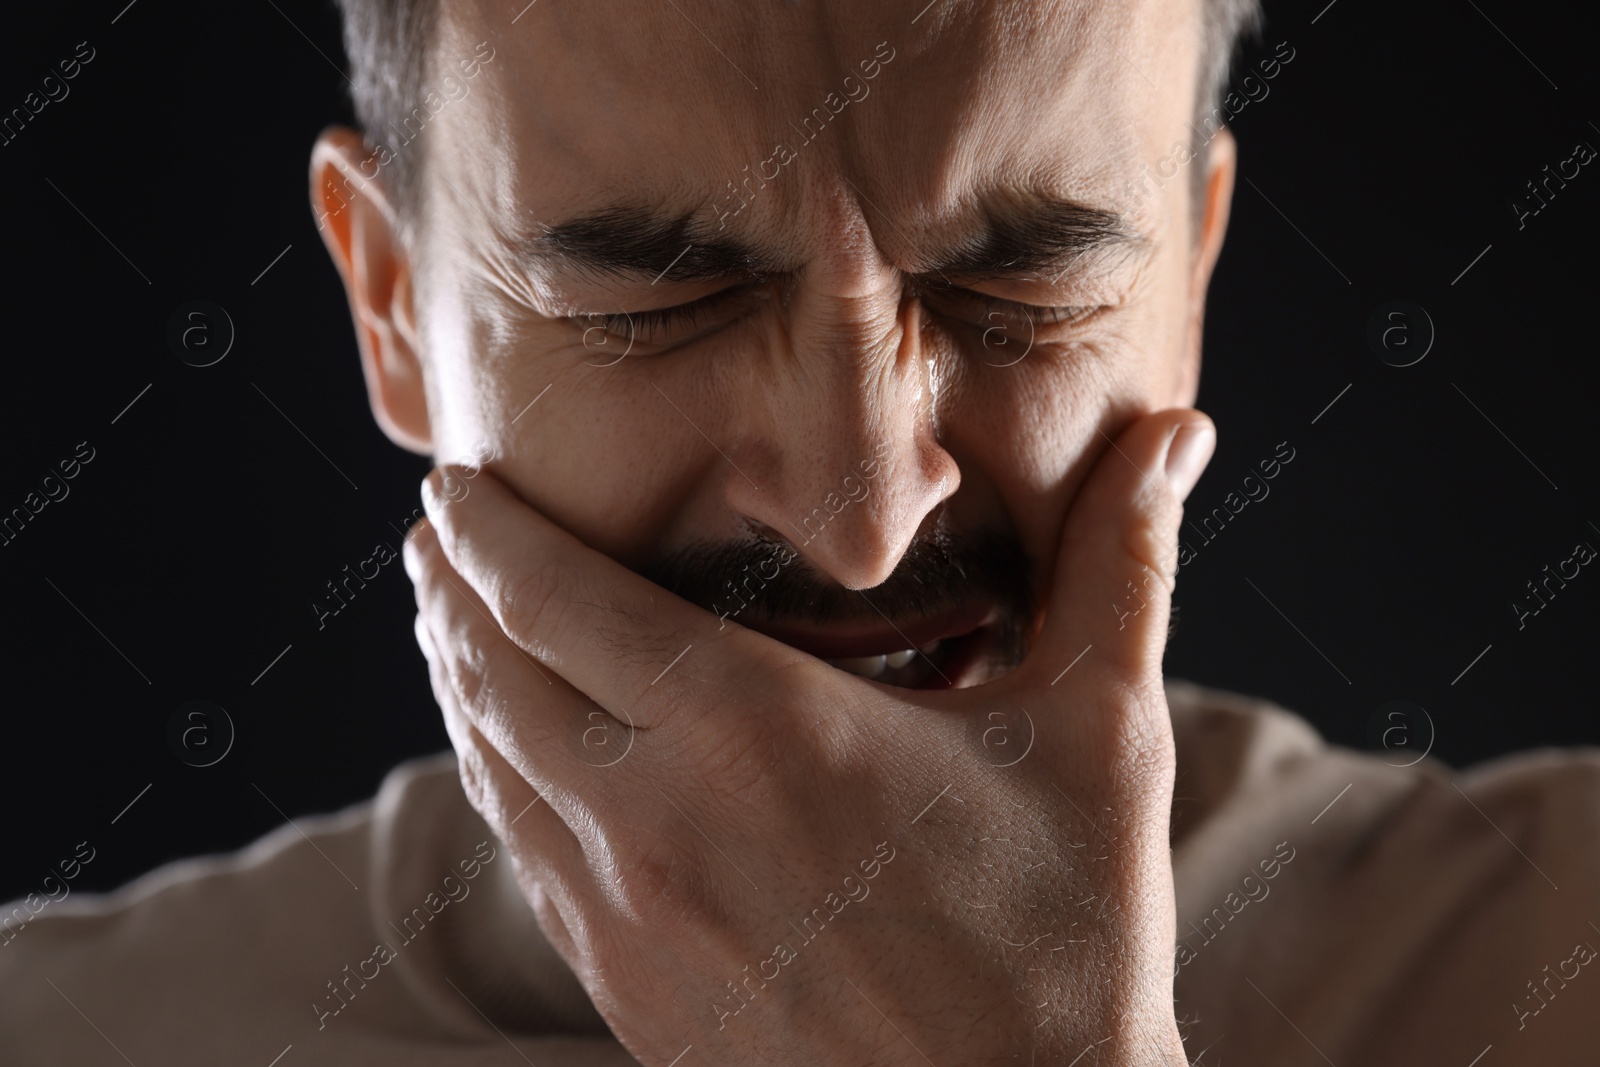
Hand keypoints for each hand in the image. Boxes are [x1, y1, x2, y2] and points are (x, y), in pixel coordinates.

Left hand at [404, 407, 1214, 1066]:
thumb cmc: (1066, 936)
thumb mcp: (1101, 735)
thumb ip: (1119, 562)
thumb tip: (1179, 430)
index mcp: (753, 727)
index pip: (554, 596)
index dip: (487, 530)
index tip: (453, 480)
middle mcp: (657, 816)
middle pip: (492, 671)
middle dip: (450, 587)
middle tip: (436, 530)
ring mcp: (628, 918)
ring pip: (492, 768)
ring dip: (455, 679)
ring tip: (444, 621)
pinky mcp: (630, 994)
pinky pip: (525, 860)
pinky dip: (492, 782)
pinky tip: (502, 760)